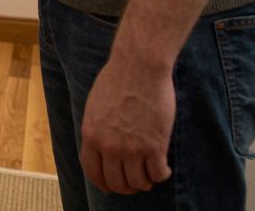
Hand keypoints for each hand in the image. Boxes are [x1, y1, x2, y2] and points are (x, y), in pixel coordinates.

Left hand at [80, 56, 174, 194]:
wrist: (139, 67)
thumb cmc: (118, 80)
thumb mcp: (95, 107)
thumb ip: (97, 130)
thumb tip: (101, 149)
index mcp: (91, 135)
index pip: (93, 172)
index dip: (103, 183)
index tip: (111, 186)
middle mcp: (109, 146)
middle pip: (116, 182)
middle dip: (126, 187)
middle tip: (135, 182)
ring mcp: (132, 148)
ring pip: (138, 183)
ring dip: (145, 182)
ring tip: (150, 173)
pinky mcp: (155, 146)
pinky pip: (158, 174)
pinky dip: (161, 175)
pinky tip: (163, 167)